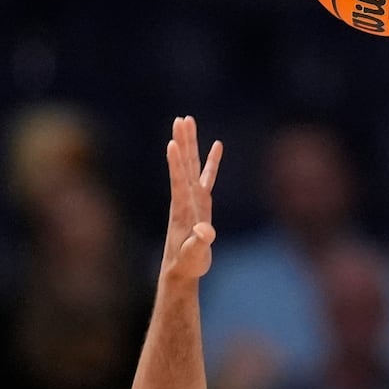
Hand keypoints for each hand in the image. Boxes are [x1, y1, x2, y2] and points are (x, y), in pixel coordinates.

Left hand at [162, 115, 221, 281]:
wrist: (182, 268)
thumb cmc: (188, 263)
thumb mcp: (194, 256)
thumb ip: (199, 243)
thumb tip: (206, 232)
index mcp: (183, 209)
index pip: (178, 181)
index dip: (176, 163)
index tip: (172, 143)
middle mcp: (186, 199)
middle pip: (184, 165)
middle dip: (183, 142)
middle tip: (181, 120)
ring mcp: (193, 198)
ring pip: (192, 165)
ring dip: (191, 144)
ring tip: (188, 122)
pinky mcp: (202, 202)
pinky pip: (207, 176)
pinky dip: (211, 161)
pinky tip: (216, 146)